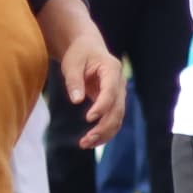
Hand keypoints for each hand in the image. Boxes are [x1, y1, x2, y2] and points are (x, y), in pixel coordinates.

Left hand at [60, 33, 128, 148]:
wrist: (87, 48)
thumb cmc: (79, 54)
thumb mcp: (72, 63)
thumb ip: (74, 81)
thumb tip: (76, 101)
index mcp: (112, 70)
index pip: (111, 91)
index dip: (102, 106)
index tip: (88, 118)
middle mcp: (120, 84)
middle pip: (117, 109)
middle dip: (103, 127)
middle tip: (85, 140)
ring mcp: (118, 94)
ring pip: (117, 118)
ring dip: (104, 133)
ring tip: (85, 144)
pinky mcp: (112, 102)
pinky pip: (112, 119)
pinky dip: (104, 132)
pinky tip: (90, 141)